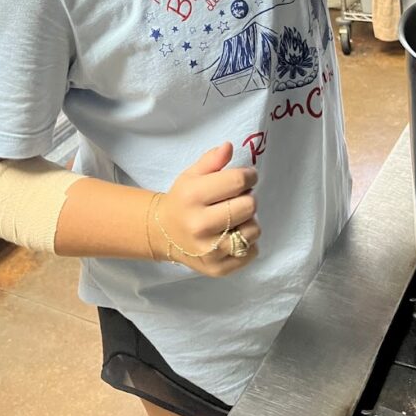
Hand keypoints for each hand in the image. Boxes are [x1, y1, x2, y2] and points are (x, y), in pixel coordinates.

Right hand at [151, 142, 259, 276]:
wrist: (163, 233)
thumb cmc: (183, 199)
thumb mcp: (192, 174)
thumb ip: (212, 160)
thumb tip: (229, 147)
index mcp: (193, 196)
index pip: (238, 181)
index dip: (249, 176)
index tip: (247, 177)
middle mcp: (199, 225)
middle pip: (249, 206)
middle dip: (248, 198)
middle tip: (238, 198)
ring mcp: (209, 250)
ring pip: (253, 230)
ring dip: (249, 221)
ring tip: (235, 218)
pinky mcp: (217, 268)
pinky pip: (251, 252)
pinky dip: (249, 242)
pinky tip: (234, 235)